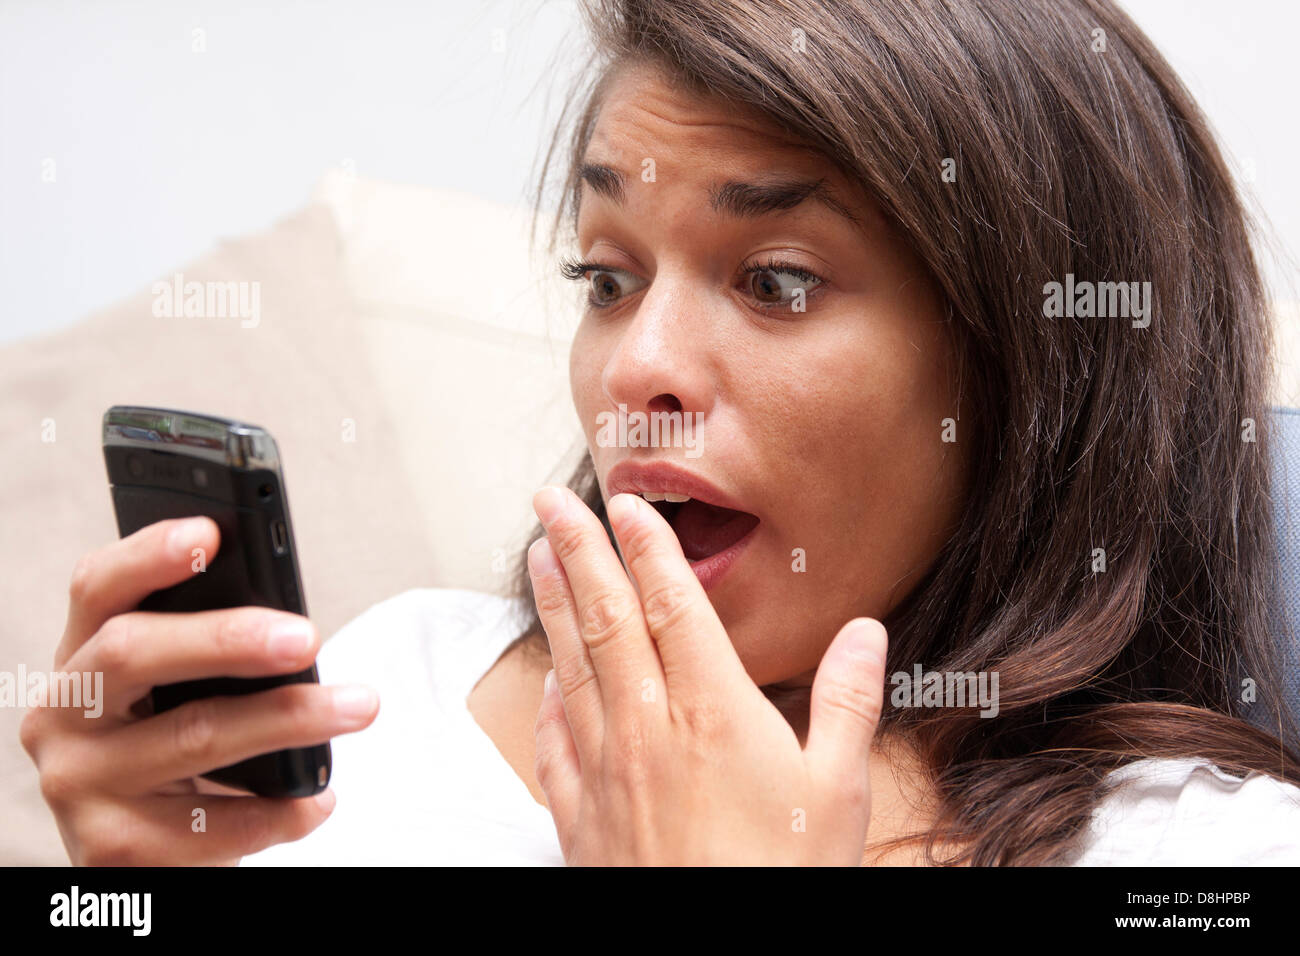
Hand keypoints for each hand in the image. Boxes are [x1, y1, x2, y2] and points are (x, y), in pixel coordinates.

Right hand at [20, 517, 378, 864]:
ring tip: (359, 707)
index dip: (148, 555)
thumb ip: (210, 647)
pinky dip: (279, 810)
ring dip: (289, 719)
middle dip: (229, 638)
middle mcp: (62, 715)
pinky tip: (320, 797)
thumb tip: (290, 622)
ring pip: (193, 737)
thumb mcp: (179, 688)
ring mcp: (78, 784)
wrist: (151, 850)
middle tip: (308, 638)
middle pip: (134, 652)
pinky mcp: (112, 849)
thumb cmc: (180, 744)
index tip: (211, 532)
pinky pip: (210, 824)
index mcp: (81, 656)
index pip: (97, 587)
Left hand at [527, 486, 887, 864]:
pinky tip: (546, 678)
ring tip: (537, 556)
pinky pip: (554, 741)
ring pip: (571, 666)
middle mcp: (649, 729)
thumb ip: (849, 704)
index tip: (626, 504)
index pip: (671, 606)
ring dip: (552, 605)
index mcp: (714, 712)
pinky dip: (546, 698)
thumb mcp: (840, 792)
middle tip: (551, 503)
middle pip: (605, 619)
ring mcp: (607, 771)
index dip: (646, 548)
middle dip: (577, 551)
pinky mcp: (582, 816)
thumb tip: (864, 633)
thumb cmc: (782, 878)